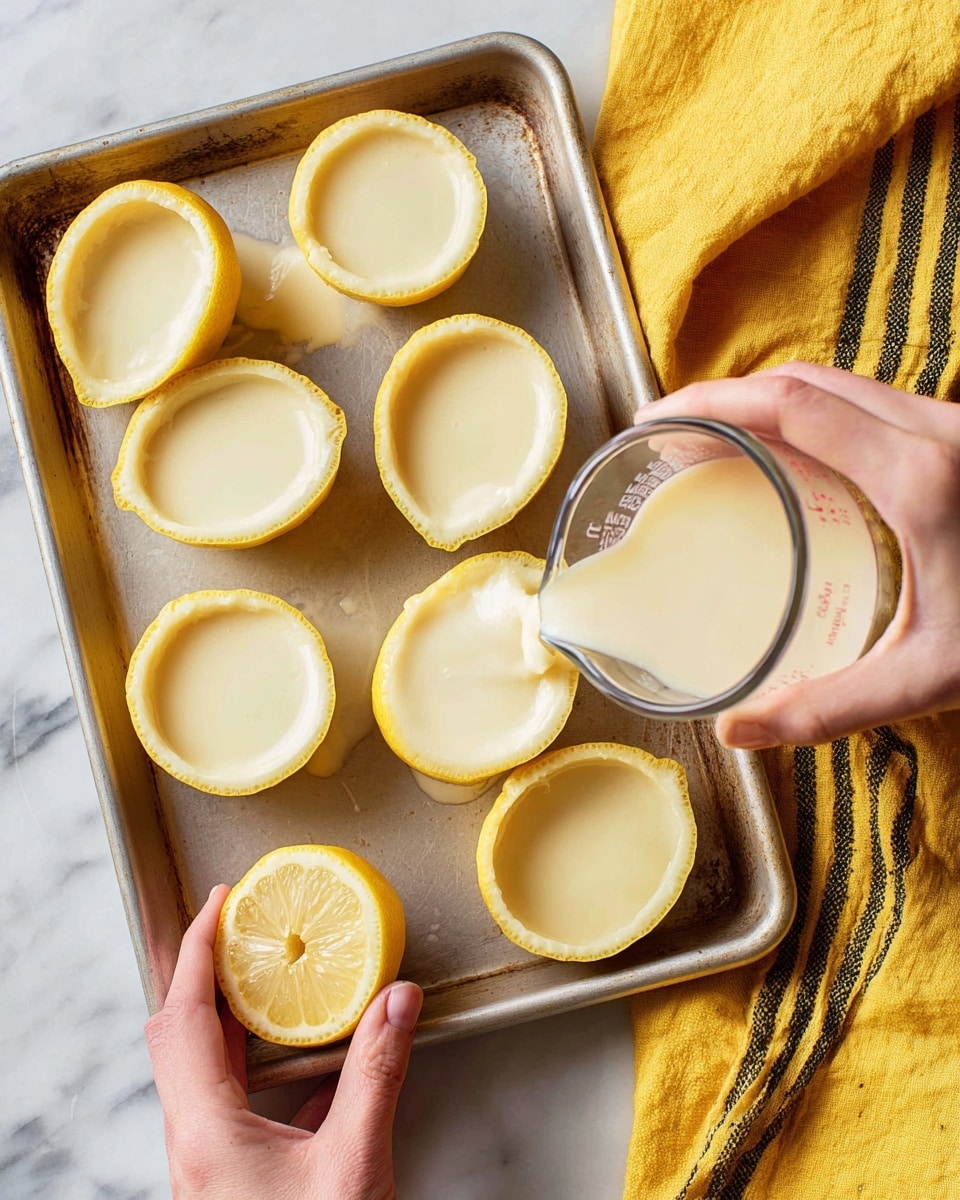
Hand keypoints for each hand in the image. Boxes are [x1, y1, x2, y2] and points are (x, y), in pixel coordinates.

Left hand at [145, 885, 421, 1199]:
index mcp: (207, 1130)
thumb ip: (377, 1075)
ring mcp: (208, 1161)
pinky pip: (228, 1097)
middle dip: (202, 972)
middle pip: (177, 1034)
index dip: (196, 949)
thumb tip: (397, 1002)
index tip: (216, 902)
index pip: (184, 1016)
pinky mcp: (230, 1176)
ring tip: (263, 975)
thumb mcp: (353, 1165)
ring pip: (199, 1067)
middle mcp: (195, 1142)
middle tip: (236, 928)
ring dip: (226, 1014)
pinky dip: (253, 1057)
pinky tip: (300, 1057)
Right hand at [635, 361, 959, 746]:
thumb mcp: (931, 677)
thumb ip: (829, 707)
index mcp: (917, 479)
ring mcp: (955, 428)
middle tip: (670, 432)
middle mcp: (937, 433)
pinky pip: (871, 404)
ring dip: (771, 402)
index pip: (791, 407)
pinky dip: (813, 413)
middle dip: (727, 396)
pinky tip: (792, 455)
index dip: (712, 404)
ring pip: (841, 386)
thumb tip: (736, 733)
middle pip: (807, 381)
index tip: (658, 424)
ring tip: (716, 440)